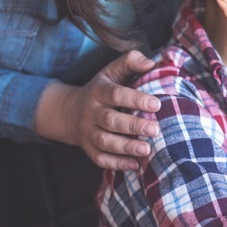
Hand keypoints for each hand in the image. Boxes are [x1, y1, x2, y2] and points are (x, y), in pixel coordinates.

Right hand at [35, 50, 160, 170]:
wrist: (70, 111)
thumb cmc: (101, 89)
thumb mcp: (112, 71)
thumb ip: (131, 61)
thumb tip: (152, 63)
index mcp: (98, 91)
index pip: (115, 94)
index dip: (135, 99)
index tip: (156, 104)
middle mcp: (90, 112)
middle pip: (110, 120)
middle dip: (132, 126)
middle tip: (155, 129)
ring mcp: (87, 132)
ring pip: (104, 142)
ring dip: (126, 148)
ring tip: (147, 150)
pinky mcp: (89, 149)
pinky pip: (100, 159)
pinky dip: (116, 164)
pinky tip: (135, 165)